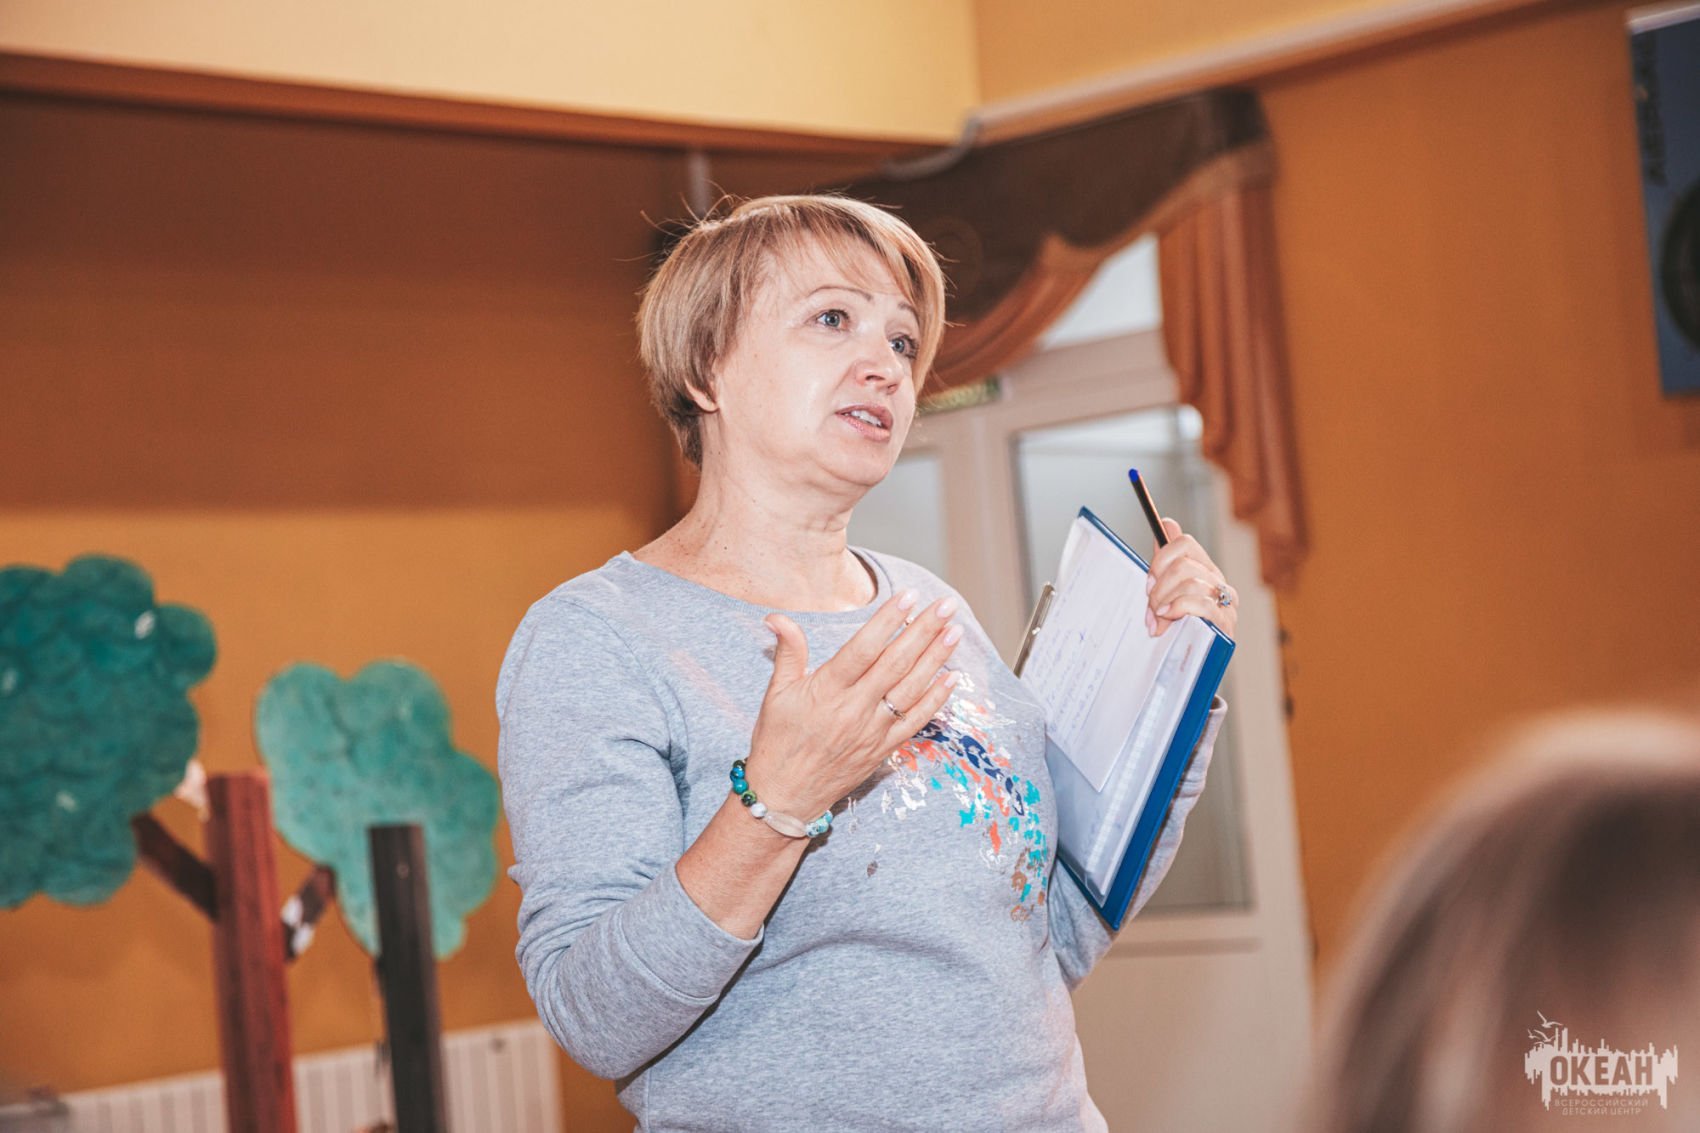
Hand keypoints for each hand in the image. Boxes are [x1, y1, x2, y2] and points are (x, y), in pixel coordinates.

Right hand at [743, 589, 961, 818]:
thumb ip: (787, 652)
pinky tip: (952, 677)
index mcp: (827, 690)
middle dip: (924, 630)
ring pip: (912, 688)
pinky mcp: (884, 748)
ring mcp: (873, 730)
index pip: (863, 648)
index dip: (887, 621)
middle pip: (895, 663)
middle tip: (946, 605)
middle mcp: (854, 709)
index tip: (908, 597)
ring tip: (955, 630)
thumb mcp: (775, 694)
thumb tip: (776, 617)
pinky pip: (916, 720)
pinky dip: (937, 699)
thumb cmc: (777, 741)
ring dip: (937, 658)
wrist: (786, 796)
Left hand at [1147, 517, 1236, 638]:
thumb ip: (1166, 562)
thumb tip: (1167, 523)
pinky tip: (1169, 618)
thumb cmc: (1180, 628)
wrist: (1194, 666)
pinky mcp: (1226, 621)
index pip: (1184, 543)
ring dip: (1165, 601)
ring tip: (1158, 619)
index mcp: (1204, 570)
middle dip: (1159, 585)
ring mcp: (1225, 601)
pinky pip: (1199, 602)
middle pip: (1182, 562)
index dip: (1160, 558)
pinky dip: (1178, 608)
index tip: (1149, 580)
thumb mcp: (1168, 593)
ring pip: (1189, 581)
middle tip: (1151, 606)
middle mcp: (1218, 581)